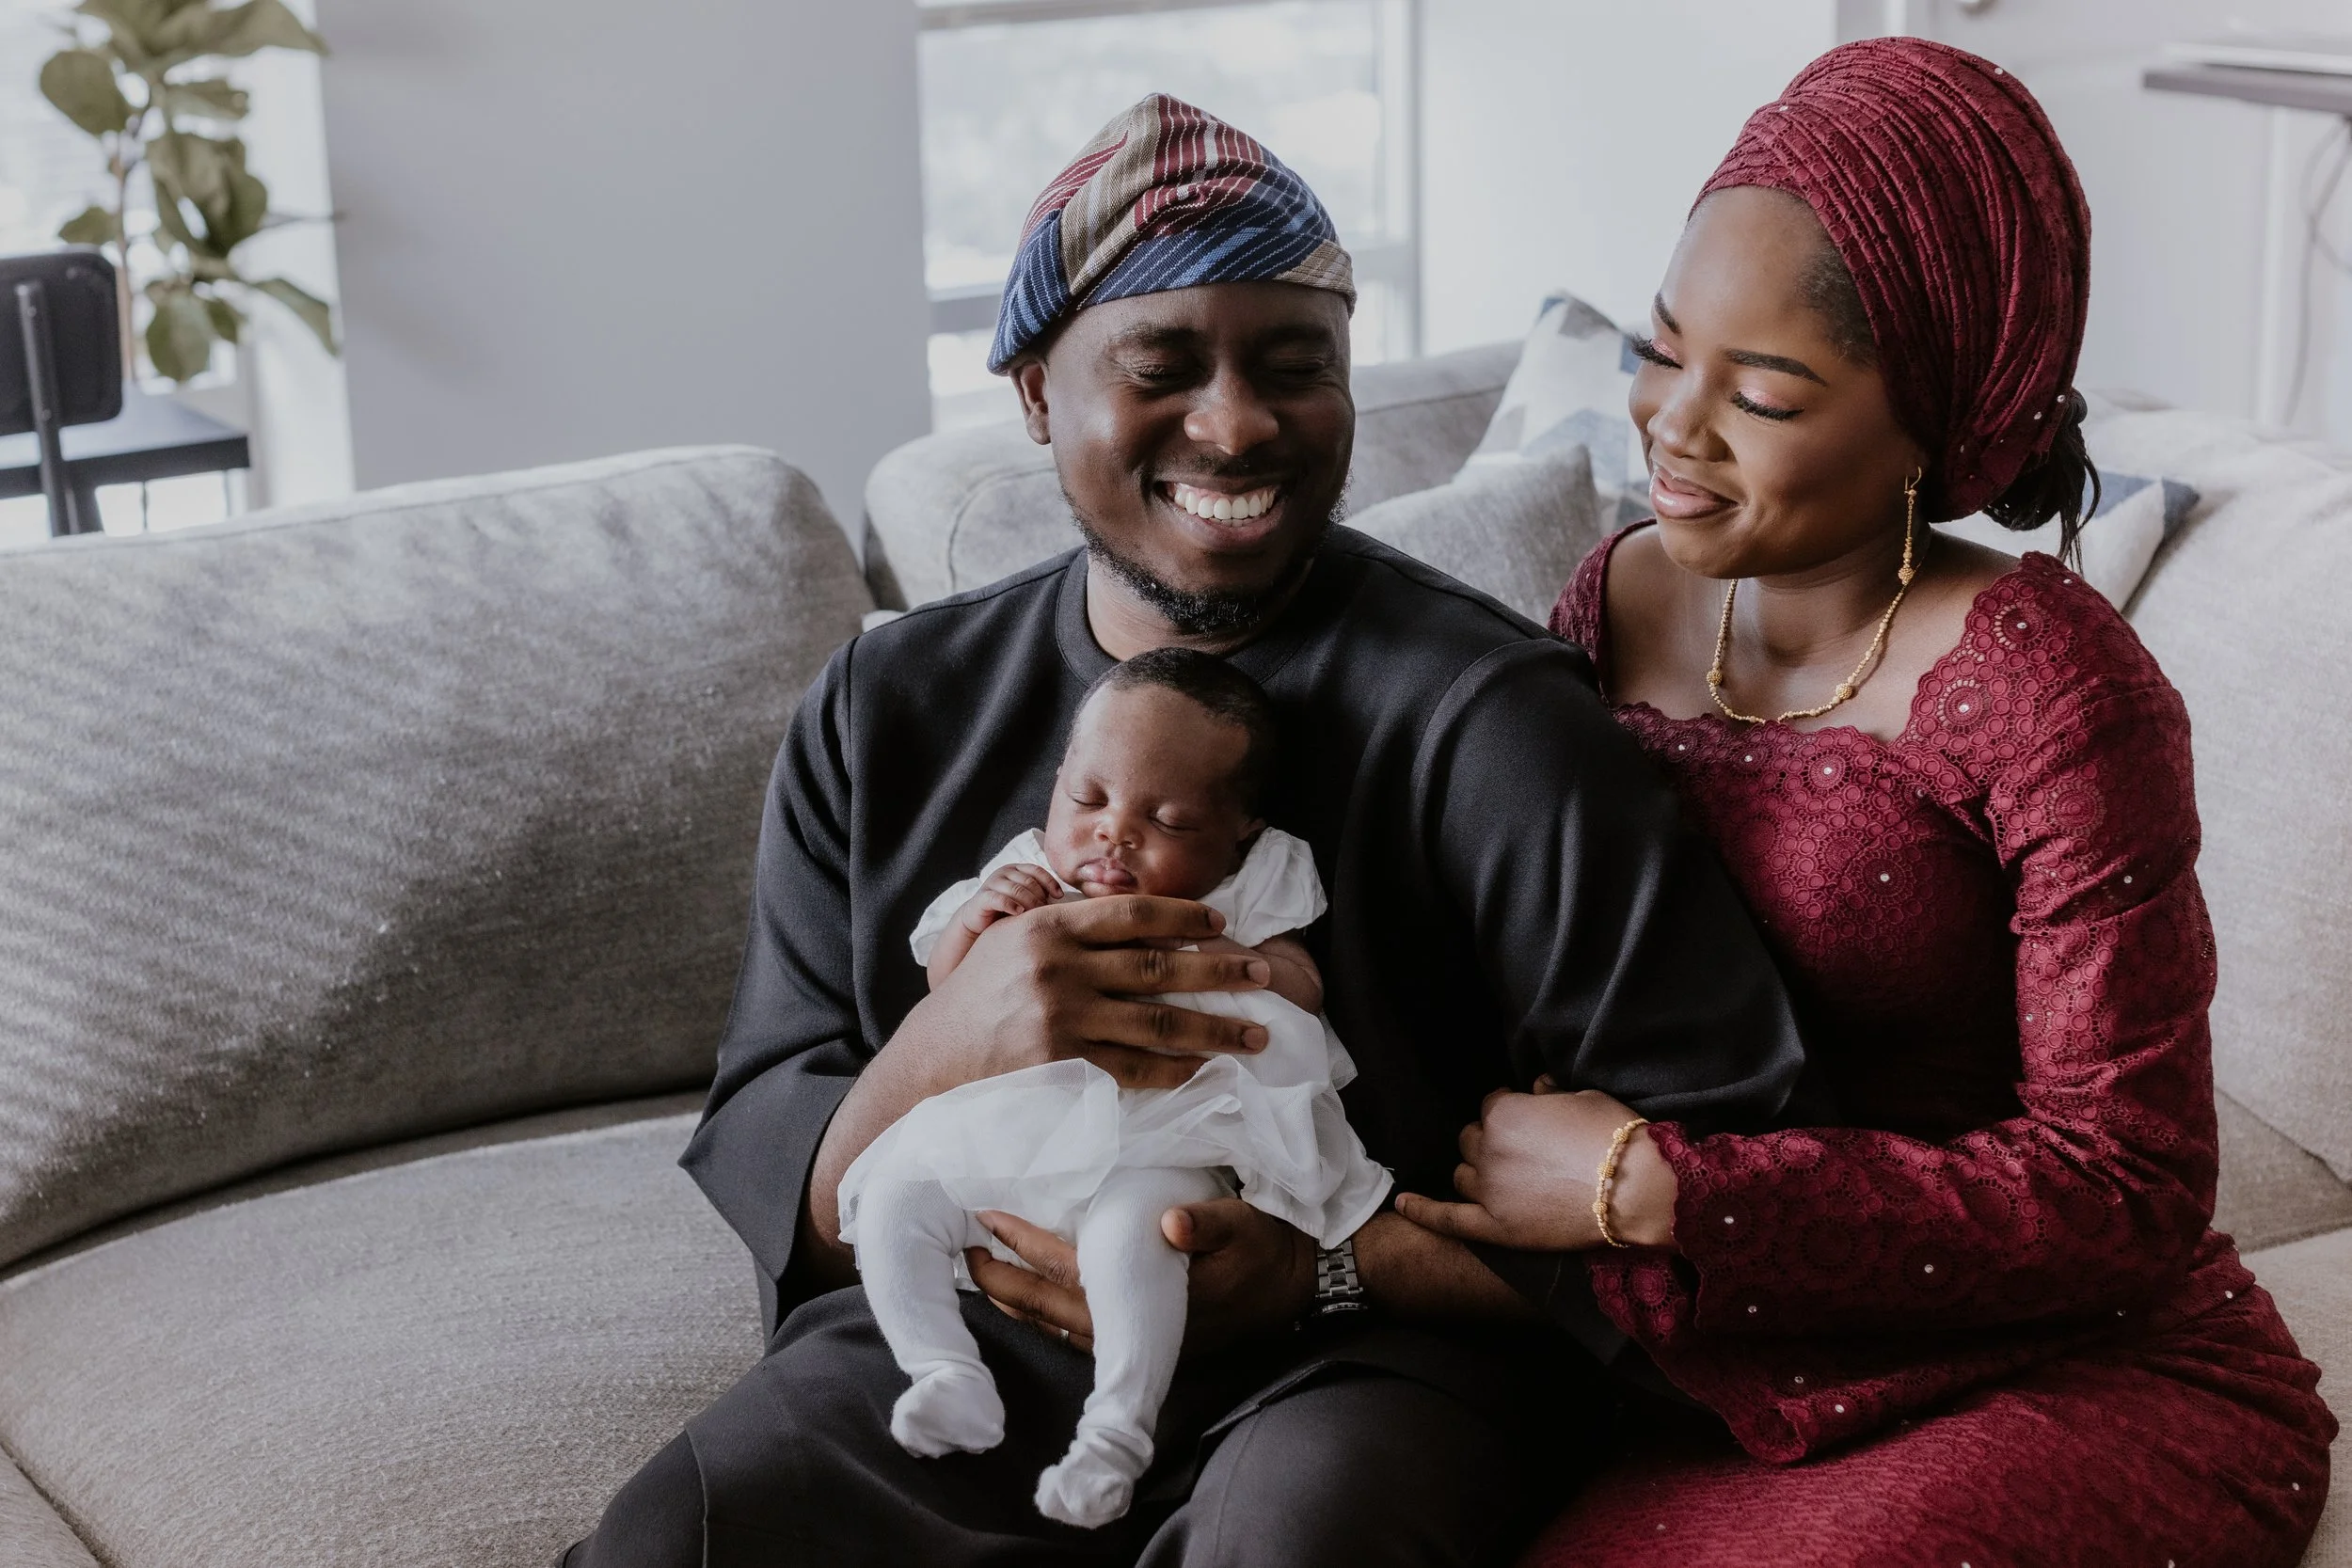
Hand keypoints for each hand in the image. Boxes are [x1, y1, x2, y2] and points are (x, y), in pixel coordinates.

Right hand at [920, 895, 1272, 1092]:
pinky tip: (1204, 1068)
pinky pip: (1135, 1068)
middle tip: (1262, 973)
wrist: (936, 1054)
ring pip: (1158, 1022)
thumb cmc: (981, 991)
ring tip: (1255, 1032)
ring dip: (1216, 1028)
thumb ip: (1070, 924)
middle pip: (1159, 966)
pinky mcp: (1064, 1065)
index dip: (1184, 916)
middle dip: (1220, 970)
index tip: (1221, 922)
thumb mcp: (1014, 937)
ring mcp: (1063, 1019)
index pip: (1132, 913)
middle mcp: (1059, 968)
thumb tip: (1143, 920)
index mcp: (1049, 926)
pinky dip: (1175, 1069)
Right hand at [959, 864, 1059, 935]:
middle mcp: (1004, 873)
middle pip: (1028, 881)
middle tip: (1046, 912)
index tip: (1059, 896)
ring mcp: (992, 884)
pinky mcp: (982, 897)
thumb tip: (1063, 899)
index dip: (1050, 882)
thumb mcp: (1025, 900)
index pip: (1036, 870)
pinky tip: (1019, 913)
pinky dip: (1011, 905)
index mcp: (1016, 870)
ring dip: (1029, 902)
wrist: (978, 922)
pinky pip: (999, 898)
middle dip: (1040, 896)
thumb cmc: (1007, 912)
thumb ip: (1039, 895)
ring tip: (1034, 915)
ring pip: (1015, 889)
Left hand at [966, 1200, 1314, 1356]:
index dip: (1027, 1244)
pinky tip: (1028, 1300)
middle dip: (1004, 1283)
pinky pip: (1081, 1330)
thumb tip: (1173, 1223)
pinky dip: (1047, 1314)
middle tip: (963, 1254)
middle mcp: (1139, 1323)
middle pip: (1053, 1308)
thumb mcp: (1244, 1225)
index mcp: (1153, 1293)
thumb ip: (1208, 1223)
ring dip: (1019, 1303)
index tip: (989, 1218)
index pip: (1074, 1268)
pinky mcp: (1147, 1336)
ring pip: (1062, 1325)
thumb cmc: (1268, 1248)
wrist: (1301, 1286)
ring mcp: (1142, 1335)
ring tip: (982, 1277)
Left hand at [1394, 1079, 1678, 1250]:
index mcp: (1504, 1112)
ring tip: (1500, 1178)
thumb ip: (1550, 1094)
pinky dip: (1422, 1210)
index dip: (1511, 1114)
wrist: (1635, 1188)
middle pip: (1472, 1139)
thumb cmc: (1614, 1138)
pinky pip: (1447, 1218)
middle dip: (1491, 1141)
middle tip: (1521, 1153)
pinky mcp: (1493, 1226)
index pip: (1491, 1106)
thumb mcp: (1582, 1099)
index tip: (1528, 1123)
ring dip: (1476, 1171)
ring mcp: (1487, 1188)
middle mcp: (1487, 1147)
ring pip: (1463, 1174)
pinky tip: (1403, 1204)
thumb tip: (1537, 1086)